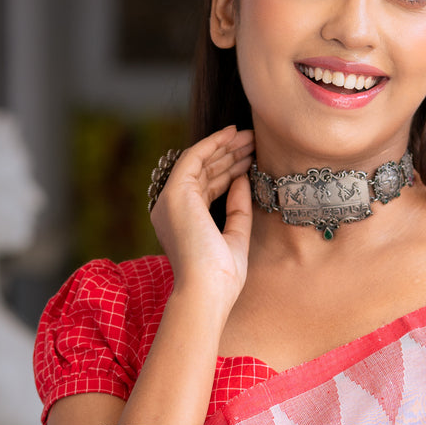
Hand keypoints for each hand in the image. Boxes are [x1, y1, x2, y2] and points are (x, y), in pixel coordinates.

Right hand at [149, 125, 254, 307]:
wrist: (207, 291)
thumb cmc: (221, 277)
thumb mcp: (235, 237)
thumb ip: (237, 209)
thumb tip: (242, 179)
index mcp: (183, 222)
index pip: (206, 188)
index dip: (228, 171)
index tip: (250, 159)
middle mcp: (172, 208)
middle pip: (203, 173)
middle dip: (229, 155)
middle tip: (254, 141)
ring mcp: (171, 200)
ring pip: (199, 162)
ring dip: (226, 147)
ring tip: (251, 136)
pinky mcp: (176, 193)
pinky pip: (194, 158)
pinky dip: (212, 143)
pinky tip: (231, 134)